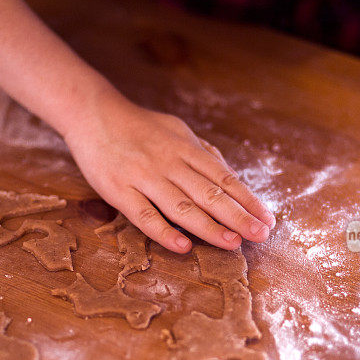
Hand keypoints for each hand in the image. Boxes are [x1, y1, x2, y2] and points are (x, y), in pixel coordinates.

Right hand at [64, 95, 275, 252]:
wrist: (92, 113)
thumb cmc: (139, 127)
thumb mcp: (177, 131)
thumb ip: (202, 153)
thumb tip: (228, 175)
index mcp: (186, 148)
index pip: (224, 178)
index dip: (248, 200)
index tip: (267, 219)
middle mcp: (169, 163)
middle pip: (209, 193)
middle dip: (238, 216)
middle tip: (260, 235)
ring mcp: (143, 177)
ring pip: (181, 206)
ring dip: (209, 227)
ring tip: (233, 243)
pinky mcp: (118, 190)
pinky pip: (143, 215)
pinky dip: (163, 231)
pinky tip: (182, 246)